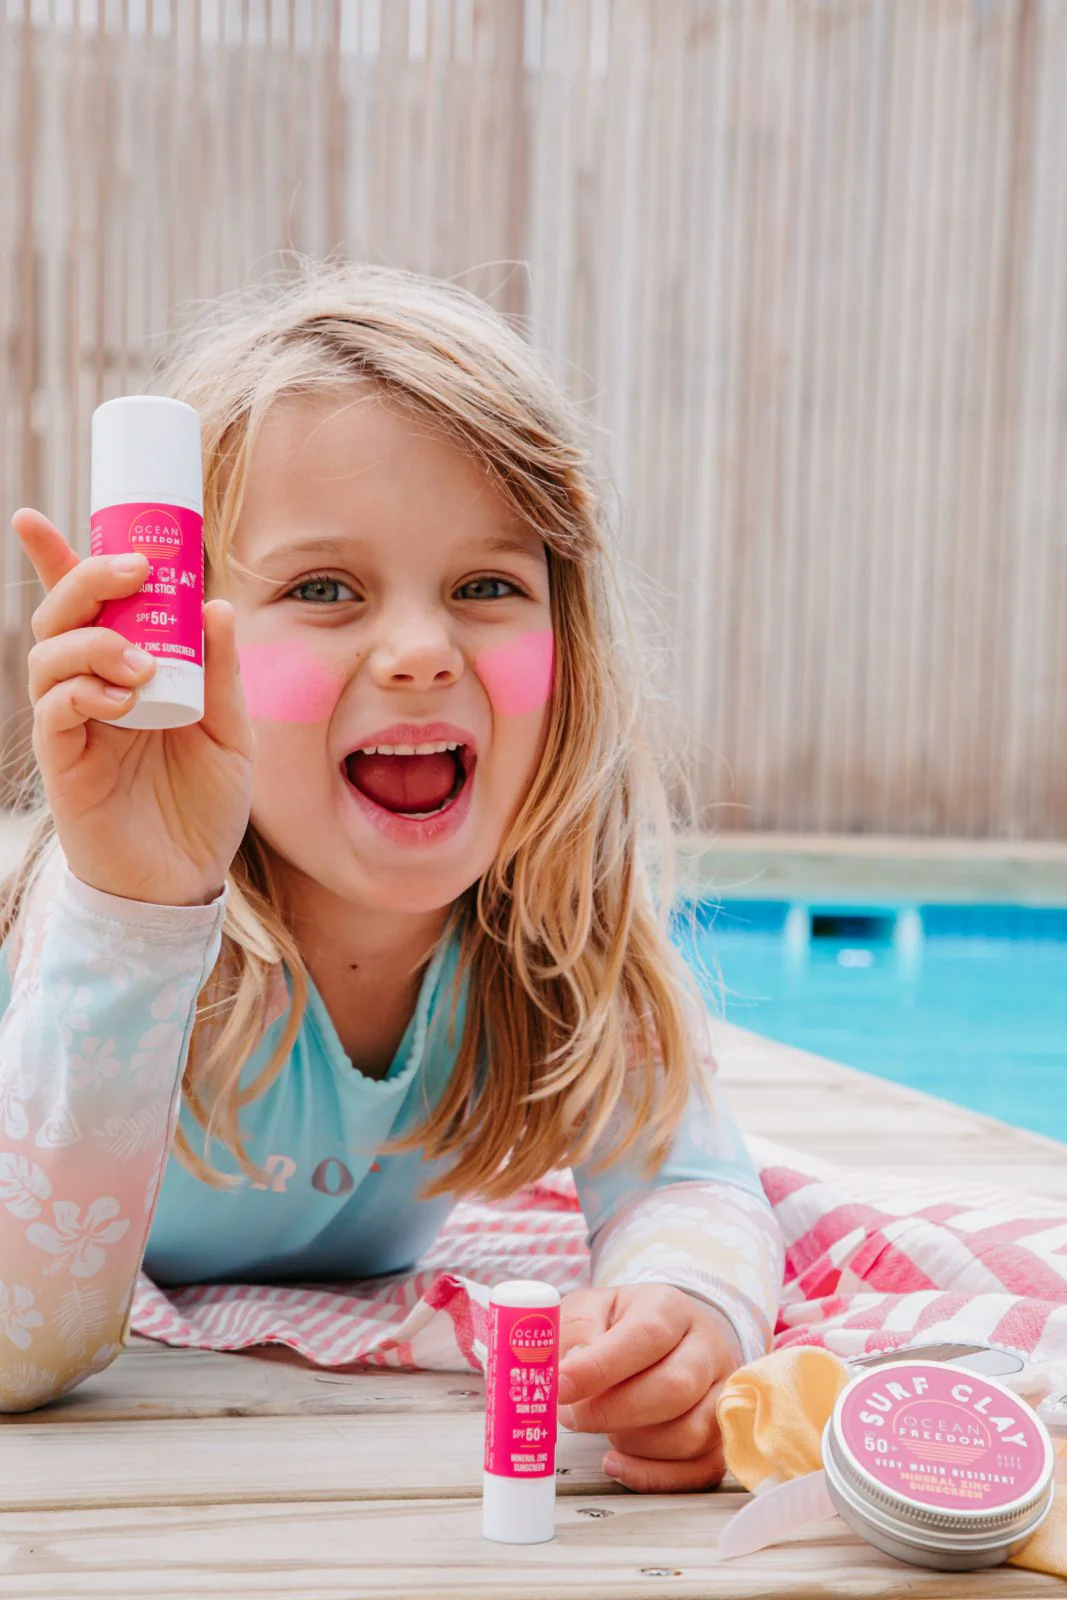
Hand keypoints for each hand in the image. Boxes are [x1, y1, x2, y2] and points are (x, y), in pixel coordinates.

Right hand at [14, 508, 253, 905]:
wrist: (187, 880)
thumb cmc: (203, 805)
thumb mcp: (230, 731)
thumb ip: (221, 672)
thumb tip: (216, 606)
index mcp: (126, 671)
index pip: (86, 607)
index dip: (58, 560)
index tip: (33, 519)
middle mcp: (91, 688)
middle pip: (61, 616)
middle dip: (86, 579)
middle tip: (132, 570)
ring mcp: (73, 724)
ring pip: (49, 656)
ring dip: (94, 642)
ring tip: (142, 663)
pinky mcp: (64, 762)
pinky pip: (55, 711)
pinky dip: (83, 692)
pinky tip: (120, 699)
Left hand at [557, 1284, 742, 1492]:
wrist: (656, 1336)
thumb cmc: (617, 1325)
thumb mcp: (589, 1310)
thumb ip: (575, 1333)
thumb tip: (568, 1373)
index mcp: (670, 1308)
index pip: (647, 1334)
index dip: (602, 1366)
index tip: (562, 1386)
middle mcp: (706, 1348)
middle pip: (676, 1388)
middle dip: (614, 1411)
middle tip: (572, 1415)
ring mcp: (720, 1394)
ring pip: (691, 1433)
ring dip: (634, 1444)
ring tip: (602, 1429)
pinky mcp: (720, 1435)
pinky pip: (699, 1470)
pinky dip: (652, 1475)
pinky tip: (616, 1462)